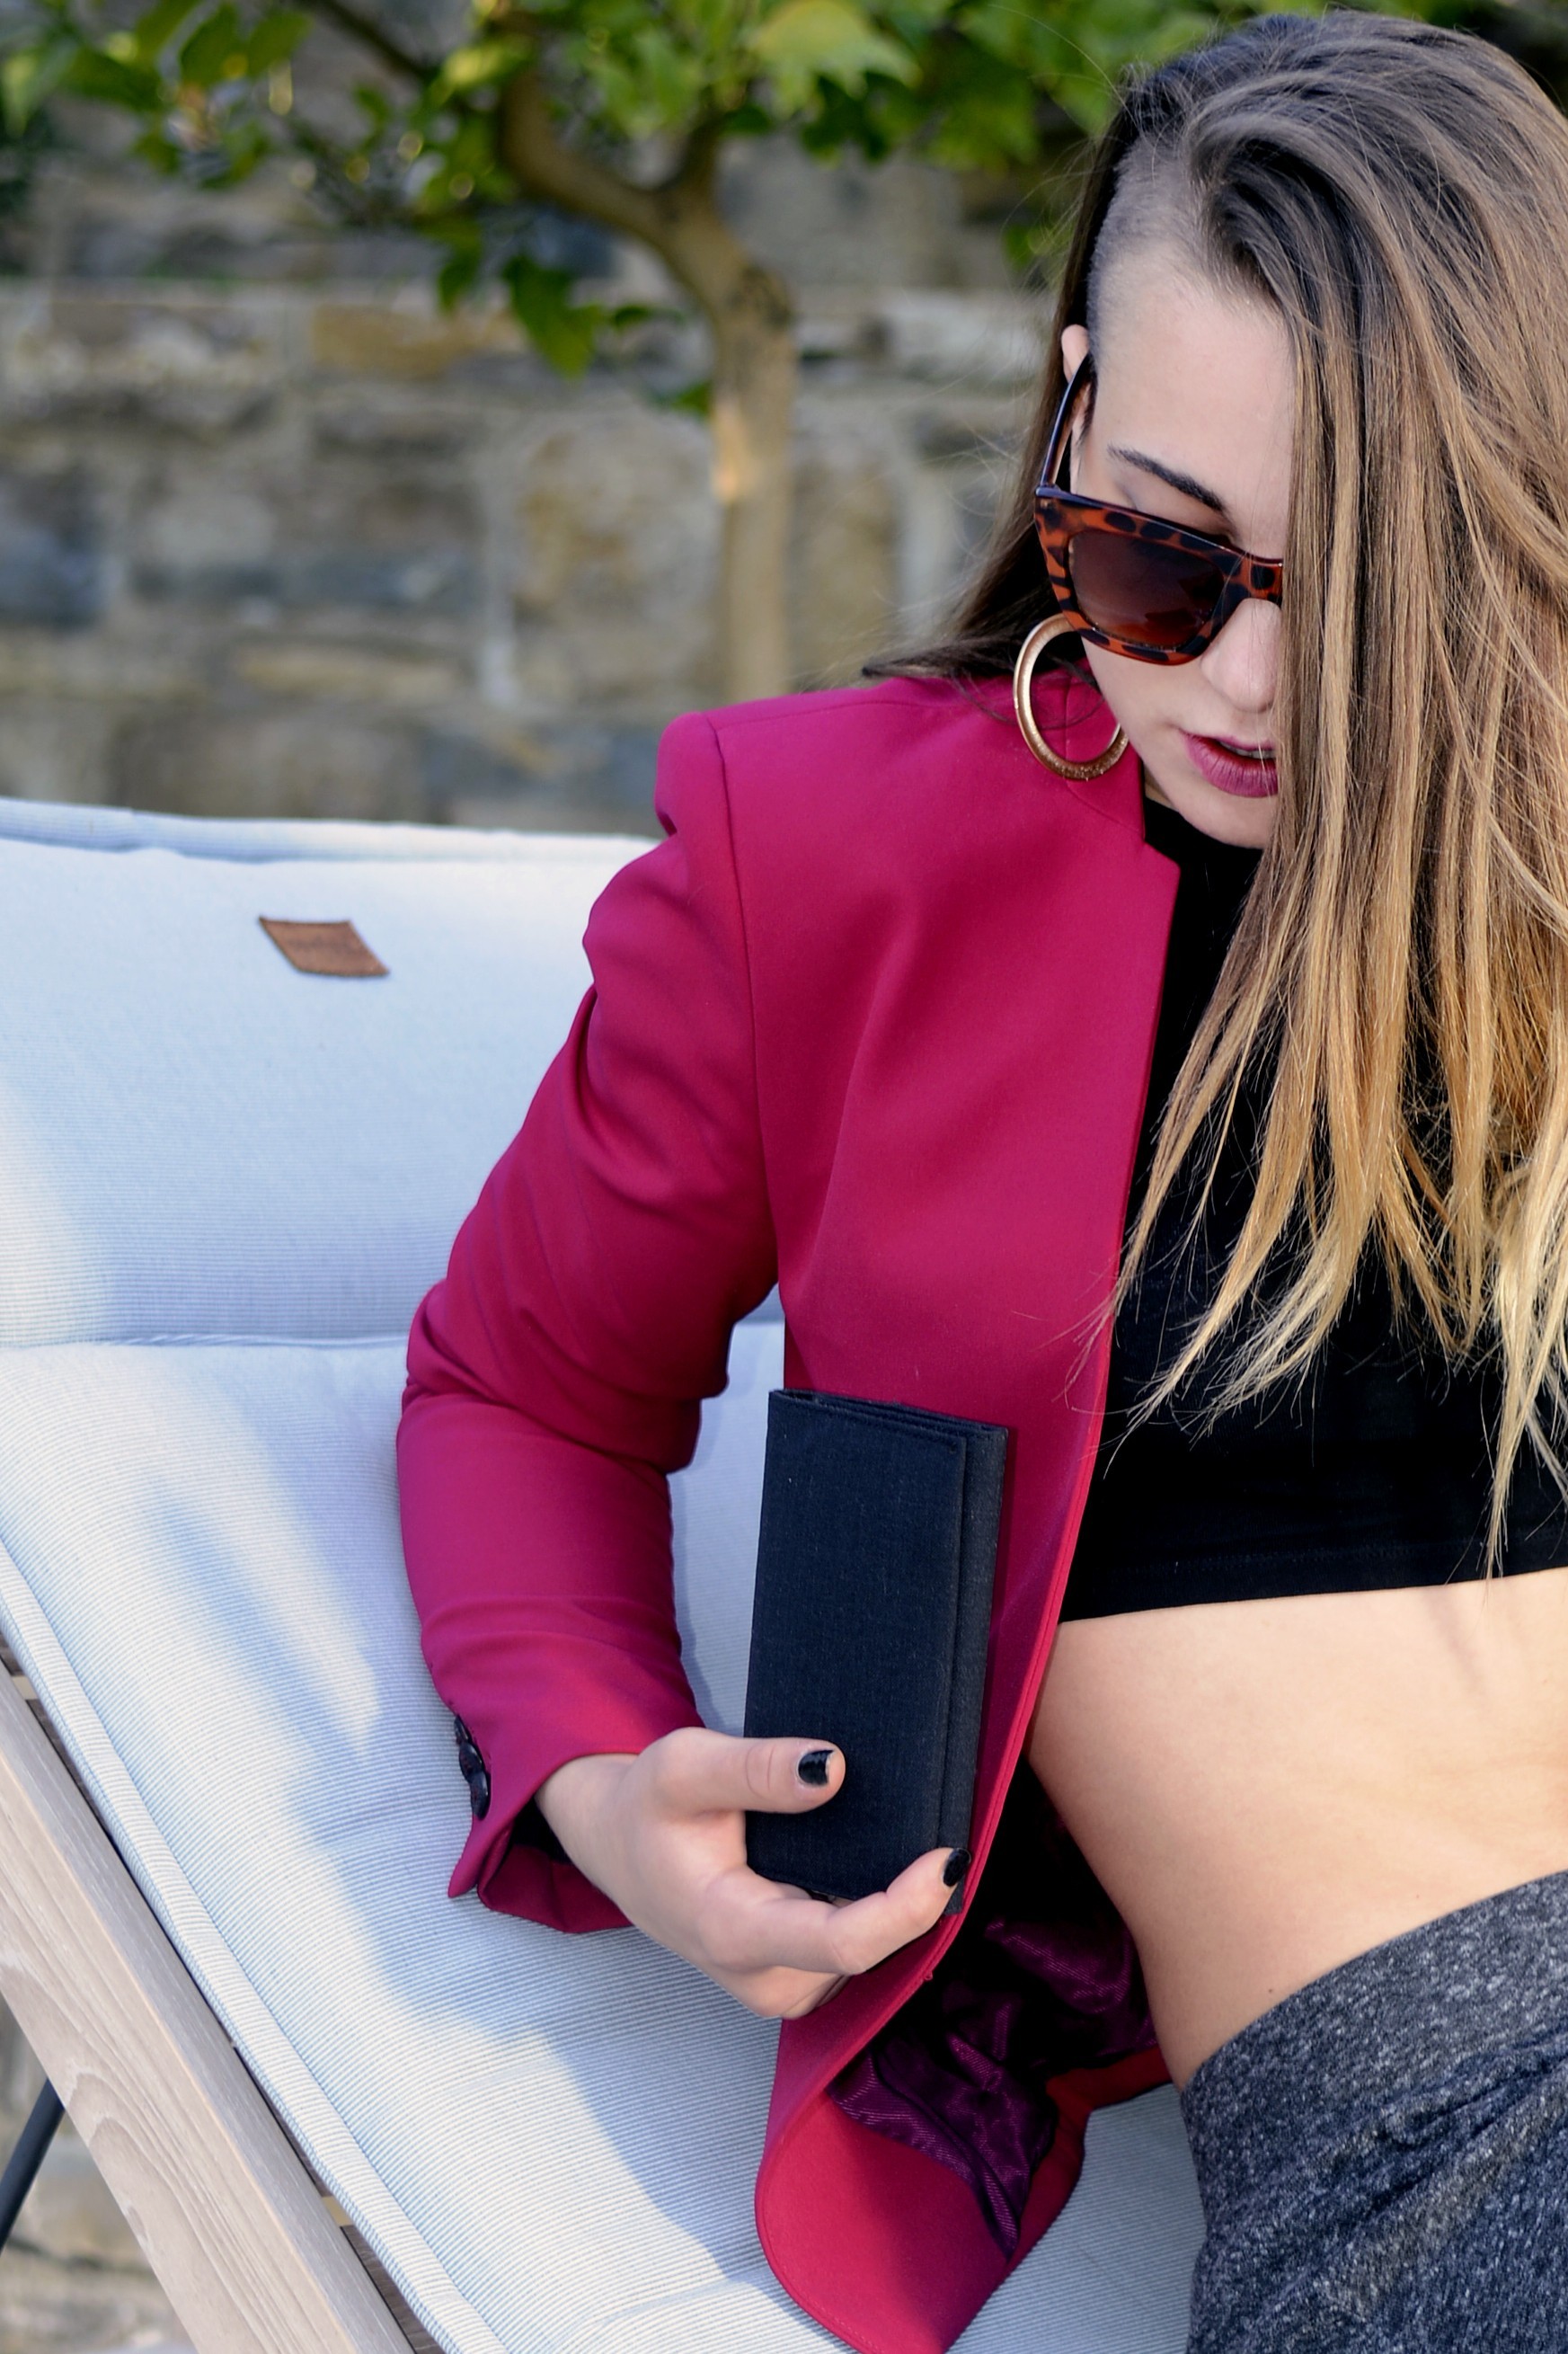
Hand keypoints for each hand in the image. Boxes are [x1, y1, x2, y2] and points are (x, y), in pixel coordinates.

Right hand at [536, 1728, 964, 2018]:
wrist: (623, 1850)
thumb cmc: (649, 1808)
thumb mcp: (683, 1766)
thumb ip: (756, 1768)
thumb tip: (834, 1769)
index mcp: (732, 1932)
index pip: (843, 1942)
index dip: (906, 1906)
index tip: (948, 1856)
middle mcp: (764, 1979)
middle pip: (870, 1948)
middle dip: (912, 1892)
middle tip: (940, 1820)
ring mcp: (784, 1987)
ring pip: (871, 1949)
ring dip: (896, 1899)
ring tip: (902, 1832)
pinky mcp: (800, 1978)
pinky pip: (861, 1946)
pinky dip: (878, 1904)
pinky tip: (878, 1860)